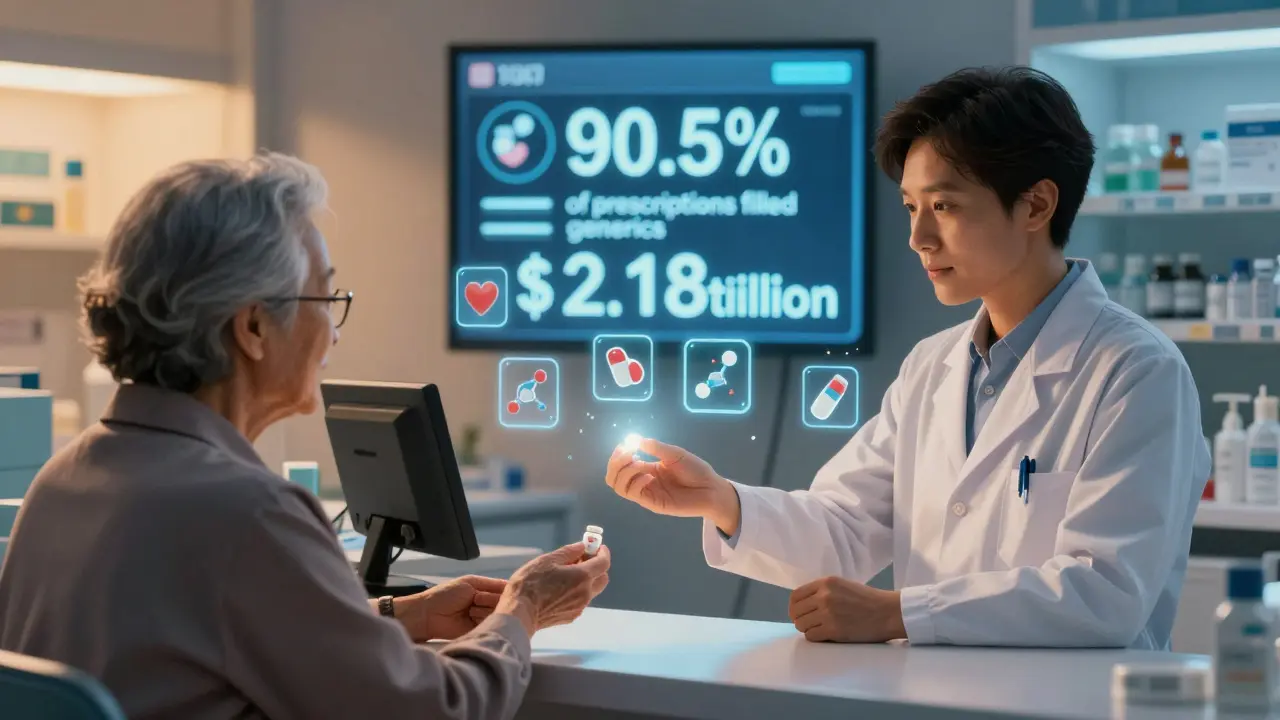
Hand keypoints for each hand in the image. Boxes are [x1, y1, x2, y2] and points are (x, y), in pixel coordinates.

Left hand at [394, 575, 506, 641]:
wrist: (426, 614)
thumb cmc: (445, 595)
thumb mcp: (470, 583)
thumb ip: (492, 585)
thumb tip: (512, 586)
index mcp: (485, 591)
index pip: (504, 590)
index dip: (509, 592)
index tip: (513, 592)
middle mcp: (486, 605)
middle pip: (502, 603)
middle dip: (492, 601)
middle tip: (475, 600)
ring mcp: (482, 619)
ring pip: (497, 615)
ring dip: (485, 611)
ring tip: (469, 609)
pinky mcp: (478, 632)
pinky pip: (489, 626)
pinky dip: (484, 622)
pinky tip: (474, 618)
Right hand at [497, 542, 610, 635]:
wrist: (520, 614)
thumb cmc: (531, 583)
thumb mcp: (547, 560)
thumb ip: (568, 552)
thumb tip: (582, 546)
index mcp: (582, 576)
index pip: (604, 563)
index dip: (603, 552)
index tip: (597, 547)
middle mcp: (586, 593)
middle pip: (602, 578)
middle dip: (597, 567)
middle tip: (581, 560)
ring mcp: (580, 607)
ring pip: (591, 590)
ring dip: (586, 581)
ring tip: (566, 575)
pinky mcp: (572, 616)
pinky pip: (580, 601)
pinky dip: (577, 592)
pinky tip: (559, 590)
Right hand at [605, 438, 739, 533]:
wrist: (711, 488)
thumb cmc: (695, 470)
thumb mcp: (674, 453)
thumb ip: (654, 447)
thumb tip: (633, 439)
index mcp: (647, 468)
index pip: (621, 464)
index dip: (617, 454)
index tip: (625, 444)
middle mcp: (643, 481)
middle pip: (613, 477)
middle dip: (615, 463)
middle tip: (628, 454)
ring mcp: (647, 493)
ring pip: (619, 487)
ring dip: (624, 472)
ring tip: (638, 464)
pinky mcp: (652, 503)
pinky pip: (634, 494)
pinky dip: (636, 482)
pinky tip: (649, 476)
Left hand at [788, 576, 906, 643]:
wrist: (888, 612)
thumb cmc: (868, 599)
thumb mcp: (843, 586)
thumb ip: (823, 592)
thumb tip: (804, 604)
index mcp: (826, 583)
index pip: (795, 596)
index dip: (795, 606)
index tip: (800, 612)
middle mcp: (823, 596)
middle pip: (796, 611)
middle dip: (800, 619)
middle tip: (810, 623)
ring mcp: (827, 614)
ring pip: (801, 625)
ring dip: (808, 629)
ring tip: (820, 629)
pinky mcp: (833, 630)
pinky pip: (811, 636)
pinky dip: (816, 637)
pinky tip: (825, 635)